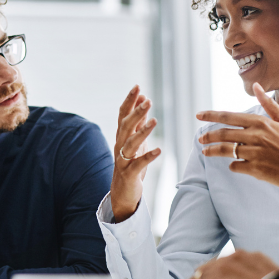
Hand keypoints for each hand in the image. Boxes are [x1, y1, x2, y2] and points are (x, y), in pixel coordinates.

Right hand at [110, 85, 161, 221]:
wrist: (122, 192)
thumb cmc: (130, 164)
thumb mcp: (135, 141)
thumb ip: (138, 122)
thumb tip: (144, 100)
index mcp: (121, 136)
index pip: (123, 115)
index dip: (129, 101)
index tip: (137, 86)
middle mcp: (119, 146)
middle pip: (125, 126)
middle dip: (136, 112)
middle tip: (147, 100)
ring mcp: (123, 160)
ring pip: (130, 143)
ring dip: (142, 131)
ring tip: (154, 121)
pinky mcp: (129, 174)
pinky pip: (138, 164)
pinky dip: (148, 156)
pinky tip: (159, 150)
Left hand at [196, 82, 278, 211]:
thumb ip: (268, 104)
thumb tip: (256, 85)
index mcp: (262, 122)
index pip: (229, 116)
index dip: (211, 115)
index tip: (198, 115)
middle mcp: (257, 136)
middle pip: (223, 133)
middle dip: (208, 136)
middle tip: (200, 139)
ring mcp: (256, 153)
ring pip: (226, 150)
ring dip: (213, 151)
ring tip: (206, 152)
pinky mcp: (256, 169)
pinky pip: (236, 166)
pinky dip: (233, 165)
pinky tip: (234, 165)